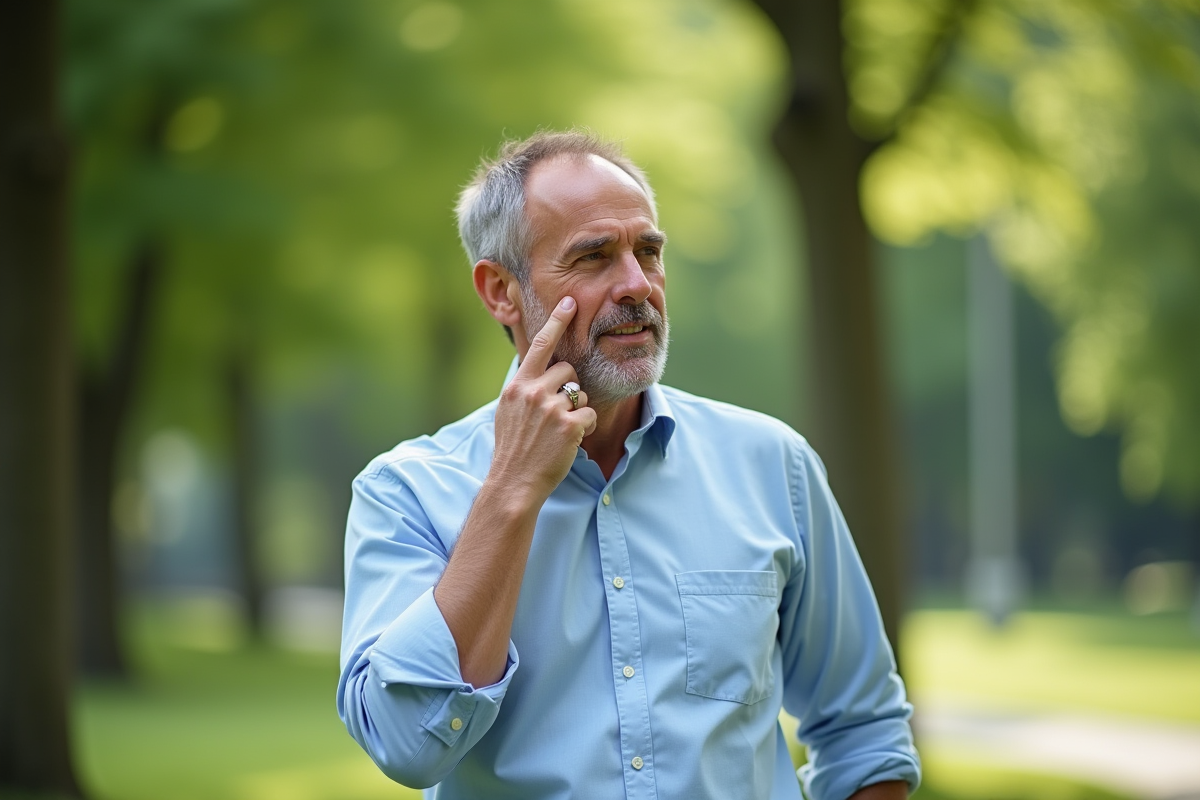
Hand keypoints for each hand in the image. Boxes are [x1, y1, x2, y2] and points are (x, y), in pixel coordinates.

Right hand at [490, 296, 597, 501]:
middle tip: (555, 414)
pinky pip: (589, 415)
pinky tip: (569, 441)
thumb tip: (537, 369)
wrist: (513, 483)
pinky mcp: (568, 426)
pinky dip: (584, 429)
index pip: (539, 345)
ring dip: (577, 411)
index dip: (557, 321)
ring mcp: (550, 408)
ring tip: (558, 431)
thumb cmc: (513, 449)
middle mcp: (532, 392)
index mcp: (517, 386)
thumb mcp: (508, 412)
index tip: (570, 302)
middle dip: (569, 388)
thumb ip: (523, 389)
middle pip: (568, 371)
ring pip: (581, 394)